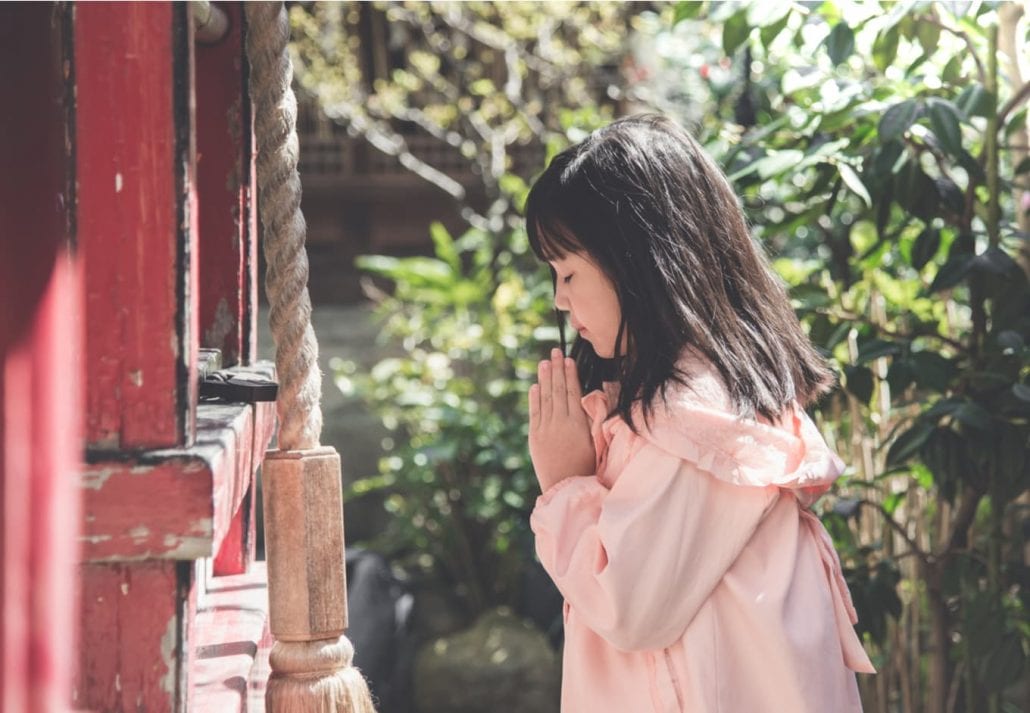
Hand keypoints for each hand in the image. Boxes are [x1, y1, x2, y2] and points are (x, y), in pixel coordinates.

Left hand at [528, 348, 595, 491]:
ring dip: (544, 379)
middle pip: (557, 390)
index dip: (569, 374)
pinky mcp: (534, 437)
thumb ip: (591, 421)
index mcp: (577, 424)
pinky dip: (534, 398)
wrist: (565, 487)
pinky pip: (534, 413)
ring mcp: (545, 429)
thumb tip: (591, 400)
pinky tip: (534, 386)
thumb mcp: (594, 443)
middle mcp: (559, 423)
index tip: (568, 360)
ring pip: (545, 398)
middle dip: (556, 370)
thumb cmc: (586, 467)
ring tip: (543, 363)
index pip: (572, 392)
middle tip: (554, 352)